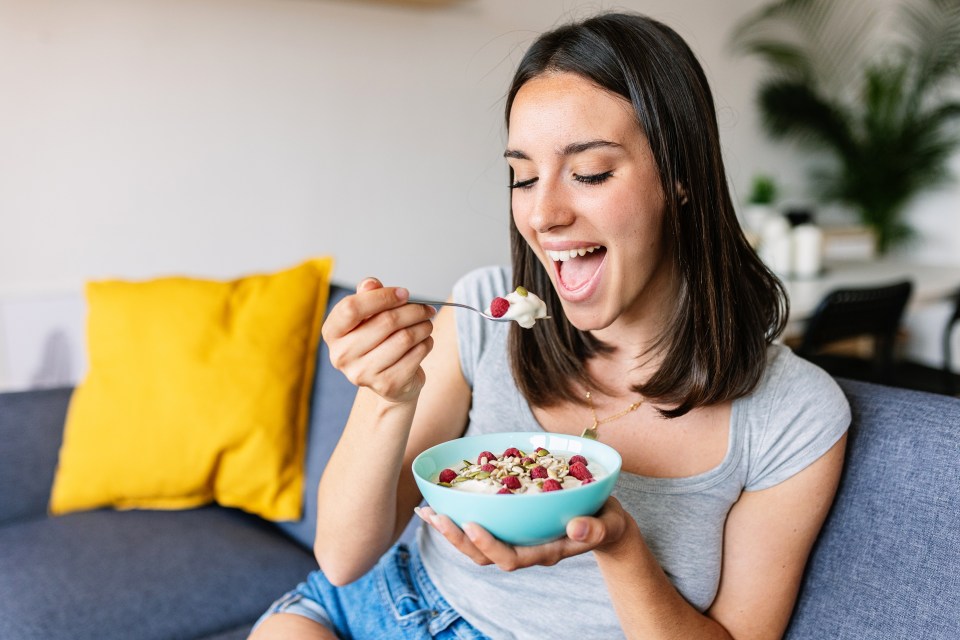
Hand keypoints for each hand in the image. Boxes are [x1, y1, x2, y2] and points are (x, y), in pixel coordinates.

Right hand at [322, 277, 436, 403]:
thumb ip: (368, 296)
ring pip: (404, 338)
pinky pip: (415, 355)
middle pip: (385, 322)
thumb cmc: (377, 340)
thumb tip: (371, 284)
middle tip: (426, 309)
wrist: (387, 380)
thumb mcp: (368, 315)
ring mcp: (362, 373)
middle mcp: (341, 355)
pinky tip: (425, 341)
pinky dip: (426, 344)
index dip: (382, 296)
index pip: (352, 308)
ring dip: (423, 327)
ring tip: (426, 324)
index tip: (404, 293)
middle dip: (412, 311)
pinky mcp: (386, 384)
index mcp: (332, 332)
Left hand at [415, 496, 635, 570]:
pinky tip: (438, 501)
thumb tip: (576, 528)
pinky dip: (457, 516)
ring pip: (475, 544)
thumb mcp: (608, 524)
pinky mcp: (510, 526)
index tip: (472, 525)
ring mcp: (516, 539)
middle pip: (484, 556)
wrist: (604, 522)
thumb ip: (596, 528)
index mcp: (546, 552)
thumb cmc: (605, 521)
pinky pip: (479, 526)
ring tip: (427, 511)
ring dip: (450, 530)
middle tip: (436, 517)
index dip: (489, 545)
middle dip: (458, 539)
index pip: (511, 558)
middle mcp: (525, 549)